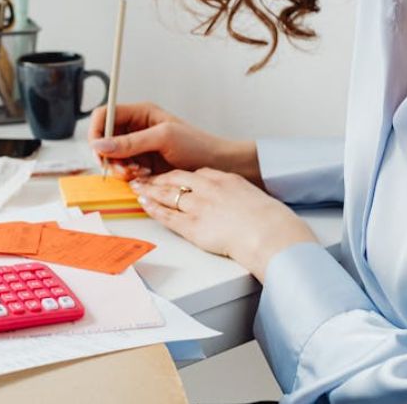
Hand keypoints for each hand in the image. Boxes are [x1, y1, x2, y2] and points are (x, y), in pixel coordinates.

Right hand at [88, 102, 260, 182]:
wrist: (217, 165)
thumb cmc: (197, 145)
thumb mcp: (163, 138)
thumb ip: (130, 142)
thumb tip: (99, 145)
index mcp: (139, 113)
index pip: (103, 116)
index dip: (96, 132)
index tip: (99, 151)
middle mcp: (135, 129)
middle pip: (103, 140)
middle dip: (110, 156)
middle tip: (126, 168)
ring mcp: (137, 148)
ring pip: (111, 158)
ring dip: (120, 169)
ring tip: (140, 173)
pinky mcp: (141, 165)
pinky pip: (122, 171)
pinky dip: (129, 177)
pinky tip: (145, 177)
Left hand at [131, 168, 316, 280]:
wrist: (269, 232)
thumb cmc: (267, 219)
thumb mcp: (252, 196)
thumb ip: (237, 194)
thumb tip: (234, 201)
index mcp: (224, 179)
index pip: (196, 173)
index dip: (180, 175)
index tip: (171, 176)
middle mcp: (208, 189)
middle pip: (176, 178)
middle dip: (157, 178)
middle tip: (144, 177)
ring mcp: (199, 206)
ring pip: (168, 194)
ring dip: (150, 190)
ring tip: (137, 187)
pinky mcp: (194, 226)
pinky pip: (168, 215)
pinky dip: (153, 208)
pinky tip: (144, 204)